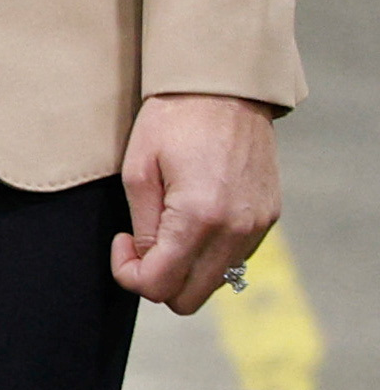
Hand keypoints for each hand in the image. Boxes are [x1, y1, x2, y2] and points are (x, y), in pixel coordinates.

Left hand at [117, 92, 278, 314]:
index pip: (160, 285)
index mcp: (199, 218)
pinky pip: (235, 259)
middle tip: (140, 241)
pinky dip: (209, 253)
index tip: (121, 241)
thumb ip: (143, 226)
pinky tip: (193, 220)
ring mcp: (258, 228)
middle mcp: (236, 231)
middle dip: (157, 280)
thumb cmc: (173, 121)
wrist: (226, 89)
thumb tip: (147, 262)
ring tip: (166, 226)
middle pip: (190, 299)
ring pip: (215, 283)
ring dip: (185, 268)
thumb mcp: (138, 169)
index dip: (129, 273)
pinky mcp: (269, 220)